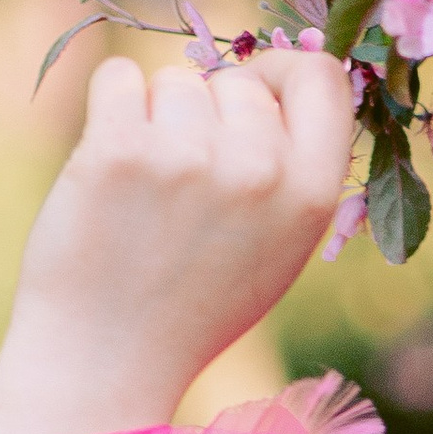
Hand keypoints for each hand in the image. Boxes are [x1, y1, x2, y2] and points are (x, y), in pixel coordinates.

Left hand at [0, 42, 357, 433]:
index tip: (256, 95)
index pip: (324, 78)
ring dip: (154, 118)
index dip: (285, 75)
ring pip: (174, 81)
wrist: (108, 358)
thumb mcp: (281, 248)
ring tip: (146, 190)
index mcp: (313, 196)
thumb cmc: (196, 303)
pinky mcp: (119, 150)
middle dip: (208, 114)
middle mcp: (258, 171)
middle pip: (238, 81)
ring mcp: (188, 158)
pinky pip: (117, 77)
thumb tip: (280, 81)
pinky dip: (109, 109)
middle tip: (182, 184)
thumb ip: (293, 168)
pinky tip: (110, 167)